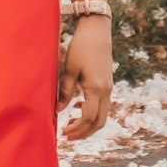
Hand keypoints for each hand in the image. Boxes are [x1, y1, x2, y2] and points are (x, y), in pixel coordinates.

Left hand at [57, 16, 113, 140]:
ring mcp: (109, 88)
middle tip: (67, 135)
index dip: (76, 129)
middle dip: (84, 132)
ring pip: (103, 116)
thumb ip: (65, 91)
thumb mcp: (69, 69)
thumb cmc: (81, 47)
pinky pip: (103, 106)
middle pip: (99, 122)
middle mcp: (106, 91)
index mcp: (96, 88)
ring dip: (88, 125)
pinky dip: (92, 113)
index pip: (88, 118)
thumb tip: (57, 110)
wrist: (97, 31)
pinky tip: (78, 109)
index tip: (63, 132)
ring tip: (71, 126)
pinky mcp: (107, 84)